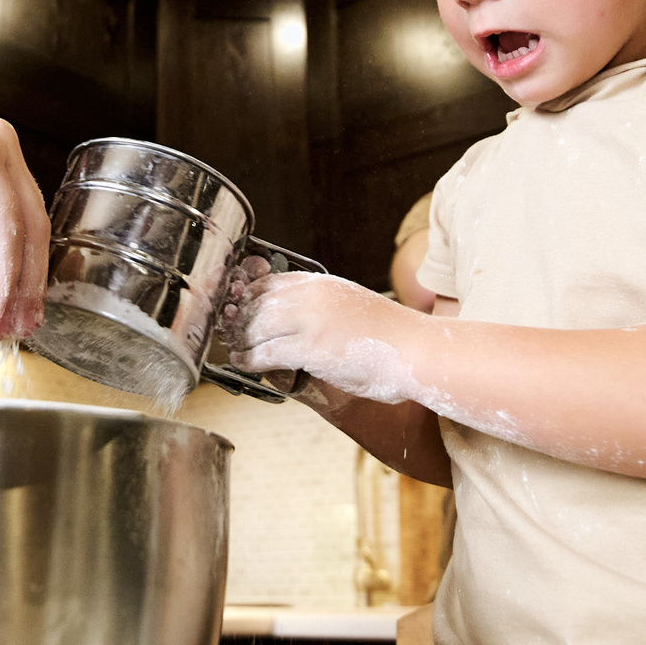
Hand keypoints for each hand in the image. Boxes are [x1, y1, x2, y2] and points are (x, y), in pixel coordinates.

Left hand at [223, 259, 421, 402]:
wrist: (417, 351)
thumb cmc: (391, 337)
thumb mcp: (351, 306)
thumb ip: (324, 308)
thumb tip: (300, 322)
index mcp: (323, 283)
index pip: (270, 282)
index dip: (248, 295)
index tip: (238, 308)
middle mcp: (312, 296)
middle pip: (257, 301)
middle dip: (238, 317)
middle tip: (228, 331)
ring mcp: (309, 320)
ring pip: (255, 325)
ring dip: (239, 338)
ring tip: (234, 348)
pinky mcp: (309, 348)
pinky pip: (265, 352)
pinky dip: (248, 358)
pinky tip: (242, 362)